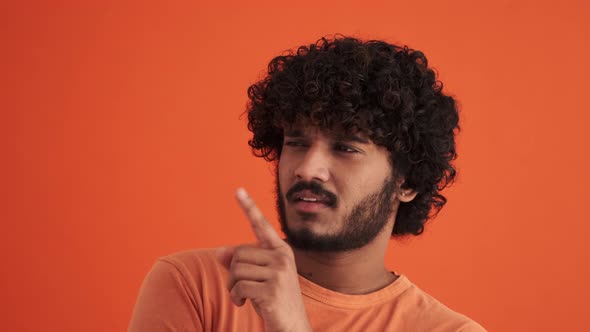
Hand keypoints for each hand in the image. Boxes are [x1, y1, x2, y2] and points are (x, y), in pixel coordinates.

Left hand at [216, 188, 311, 331]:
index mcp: (280, 251)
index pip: (261, 226)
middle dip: (233, 273)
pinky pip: (239, 287)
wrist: (291, 327)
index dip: (249, 207)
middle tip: (240, 288)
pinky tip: (244, 303)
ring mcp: (279, 273)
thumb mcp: (258, 279)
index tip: (238, 190)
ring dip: (233, 287)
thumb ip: (241, 263)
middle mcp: (282, 258)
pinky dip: (236, 297)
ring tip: (243, 297)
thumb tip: (220, 251)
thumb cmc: (273, 301)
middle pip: (239, 253)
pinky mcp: (272, 290)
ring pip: (236, 270)